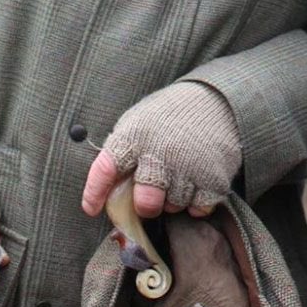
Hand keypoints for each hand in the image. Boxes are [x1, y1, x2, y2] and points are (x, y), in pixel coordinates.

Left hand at [81, 82, 241, 219]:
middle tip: (153, 195)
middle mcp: (160, 152)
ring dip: (175, 198)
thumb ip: (123, 151)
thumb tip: (107, 189)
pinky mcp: (214, 176)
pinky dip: (198, 202)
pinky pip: (200, 208)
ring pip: (174, 206)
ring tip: (180, 176)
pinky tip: (197, 182)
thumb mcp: (139, 121)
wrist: (216, 97)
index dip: (94, 193)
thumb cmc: (169, 114)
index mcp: (135, 135)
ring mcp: (189, 165)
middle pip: (146, 203)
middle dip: (147, 204)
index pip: (105, 170)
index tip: (91, 209)